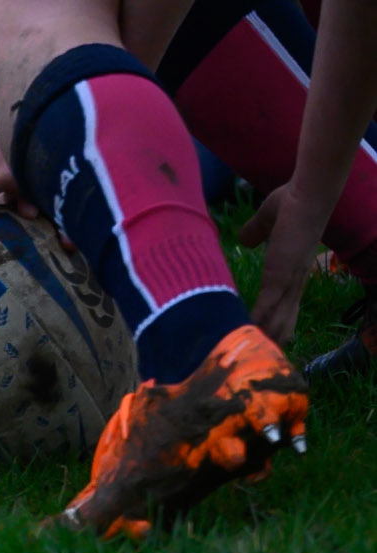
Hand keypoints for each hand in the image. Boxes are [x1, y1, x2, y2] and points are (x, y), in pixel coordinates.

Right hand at [239, 181, 332, 345]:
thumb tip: (243, 240)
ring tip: (252, 352)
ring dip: (265, 333)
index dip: (278, 319)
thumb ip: (256, 230)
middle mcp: (294, 280)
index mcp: (294, 269)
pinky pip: (267, 303)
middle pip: (285, 318)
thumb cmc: (293, 202)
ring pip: (277, 316)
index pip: (286, 302)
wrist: (310, 196)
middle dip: (274, 336)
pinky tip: (249, 329)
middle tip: (261, 356)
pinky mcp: (279, 274)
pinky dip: (258, 318)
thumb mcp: (270, 218)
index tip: (269, 334)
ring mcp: (288, 279)